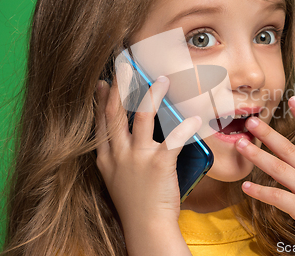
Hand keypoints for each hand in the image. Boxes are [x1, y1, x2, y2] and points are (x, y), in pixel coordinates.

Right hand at [95, 77, 199, 254]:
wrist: (146, 227)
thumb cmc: (136, 204)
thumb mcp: (117, 178)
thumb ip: (121, 156)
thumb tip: (133, 137)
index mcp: (106, 158)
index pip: (100, 122)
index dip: (100, 100)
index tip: (102, 83)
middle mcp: (118, 154)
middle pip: (114, 112)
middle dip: (119, 86)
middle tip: (124, 67)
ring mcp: (137, 158)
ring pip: (141, 115)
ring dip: (152, 94)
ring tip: (162, 81)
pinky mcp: (159, 164)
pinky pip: (174, 138)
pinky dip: (185, 125)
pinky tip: (194, 118)